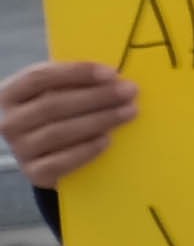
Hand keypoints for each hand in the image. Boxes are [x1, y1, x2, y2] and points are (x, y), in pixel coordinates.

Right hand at [2, 57, 137, 189]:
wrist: (51, 157)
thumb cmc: (61, 115)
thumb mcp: (60, 94)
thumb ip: (76, 83)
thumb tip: (114, 76)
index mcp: (10, 94)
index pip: (38, 77)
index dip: (75, 72)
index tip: (111, 72)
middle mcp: (9, 122)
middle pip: (52, 105)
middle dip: (96, 96)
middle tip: (129, 91)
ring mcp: (20, 149)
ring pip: (59, 132)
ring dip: (99, 120)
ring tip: (129, 111)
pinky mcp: (34, 173)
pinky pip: (61, 162)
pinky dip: (86, 149)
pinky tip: (108, 140)